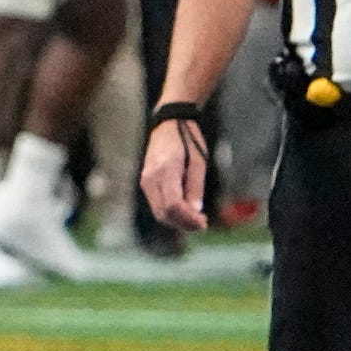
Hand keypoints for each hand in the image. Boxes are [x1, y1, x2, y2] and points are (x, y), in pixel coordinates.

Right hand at [138, 108, 209, 234]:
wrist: (168, 125)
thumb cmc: (188, 141)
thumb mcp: (199, 162)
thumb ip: (195, 187)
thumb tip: (196, 211)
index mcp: (166, 171)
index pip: (172, 205)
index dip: (188, 219)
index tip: (204, 223)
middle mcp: (151, 179)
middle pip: (163, 213)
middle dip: (183, 223)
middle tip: (202, 225)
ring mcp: (146, 181)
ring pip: (158, 212)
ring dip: (177, 220)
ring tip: (195, 220)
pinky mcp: (146, 182)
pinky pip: (157, 204)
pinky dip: (170, 213)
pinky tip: (185, 211)